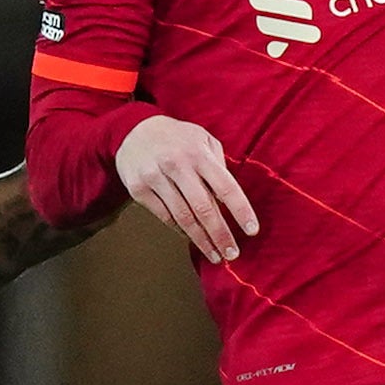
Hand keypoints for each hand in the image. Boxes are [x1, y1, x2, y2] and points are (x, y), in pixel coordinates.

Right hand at [116, 113, 258, 263]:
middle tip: (232, 253)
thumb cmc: (176, 137)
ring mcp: (155, 177)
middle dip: (220, 234)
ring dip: (201, 240)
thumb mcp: (202, 139)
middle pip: (204, 208)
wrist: (132, 130)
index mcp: (198, 153)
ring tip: (214, 254)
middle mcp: (177, 165)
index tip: (251, 230)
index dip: (241, 210)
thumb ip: (218, 164)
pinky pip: (164, 216)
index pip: (225, 186)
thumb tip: (227, 198)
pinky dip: (179, 230)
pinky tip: (191, 237)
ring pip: (183, 217)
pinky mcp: (139, 189)